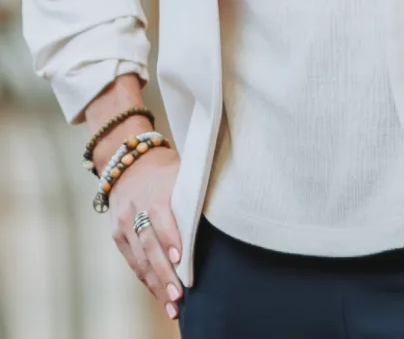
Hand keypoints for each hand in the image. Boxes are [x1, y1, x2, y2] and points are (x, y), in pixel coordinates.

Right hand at [107, 146, 183, 319]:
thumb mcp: (180, 171)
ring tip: (171, 305)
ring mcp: (123, 224)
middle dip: (164, 273)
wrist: (127, 161)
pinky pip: (132, 261)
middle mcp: (135, 210)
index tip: (181, 260)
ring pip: (139, 259)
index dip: (170, 239)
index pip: (161, 219)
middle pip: (149, 245)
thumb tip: (222, 212)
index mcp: (154, 192)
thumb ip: (193, 194)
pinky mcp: (117, 235)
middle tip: (179, 296)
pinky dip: (145, 279)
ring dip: (156, 283)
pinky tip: (158, 293)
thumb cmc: (164, 168)